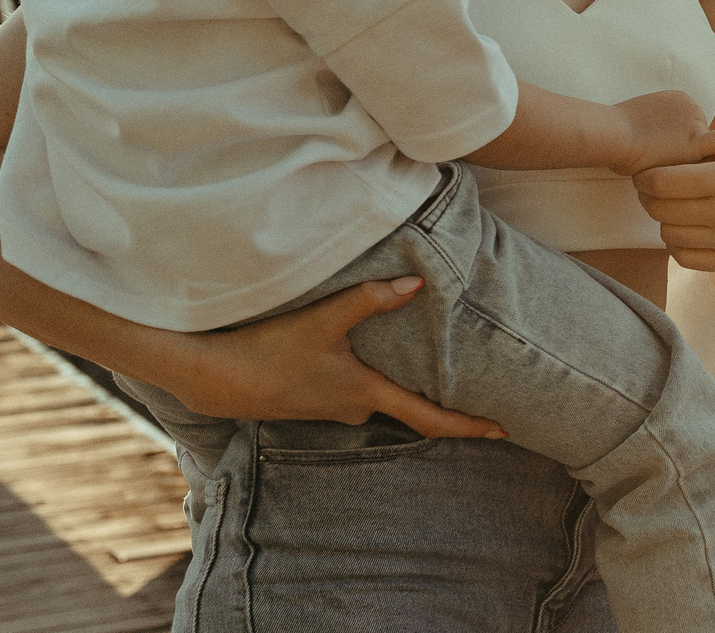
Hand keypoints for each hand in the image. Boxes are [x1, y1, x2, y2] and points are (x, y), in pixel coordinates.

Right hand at [162, 278, 504, 438]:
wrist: (211, 376)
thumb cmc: (267, 350)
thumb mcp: (323, 320)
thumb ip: (370, 300)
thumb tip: (419, 283)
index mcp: (365, 395)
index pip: (429, 418)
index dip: (468, 425)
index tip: (503, 430)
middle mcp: (354, 409)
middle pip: (410, 409)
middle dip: (443, 402)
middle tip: (484, 392)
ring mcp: (332, 408)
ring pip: (382, 400)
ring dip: (407, 388)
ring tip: (441, 372)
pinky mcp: (314, 400)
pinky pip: (358, 393)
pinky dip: (377, 382)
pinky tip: (379, 362)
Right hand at [608, 90, 714, 176]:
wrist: (611, 135)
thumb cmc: (617, 137)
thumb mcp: (642, 124)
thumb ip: (662, 132)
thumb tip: (665, 151)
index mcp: (681, 100)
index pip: (694, 129)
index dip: (683, 148)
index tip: (664, 158)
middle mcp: (694, 107)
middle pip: (704, 141)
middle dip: (690, 159)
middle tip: (670, 173)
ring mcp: (697, 121)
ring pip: (711, 150)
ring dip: (699, 164)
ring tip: (682, 178)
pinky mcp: (697, 139)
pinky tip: (710, 176)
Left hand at [635, 151, 714, 299]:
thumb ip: (705, 161)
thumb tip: (662, 163)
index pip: (661, 182)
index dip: (645, 178)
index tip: (645, 174)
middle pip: (660, 210)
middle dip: (649, 198)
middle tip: (652, 191)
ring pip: (669, 236)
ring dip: (664, 222)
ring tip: (672, 211)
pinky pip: (686, 258)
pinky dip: (677, 245)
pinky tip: (685, 232)